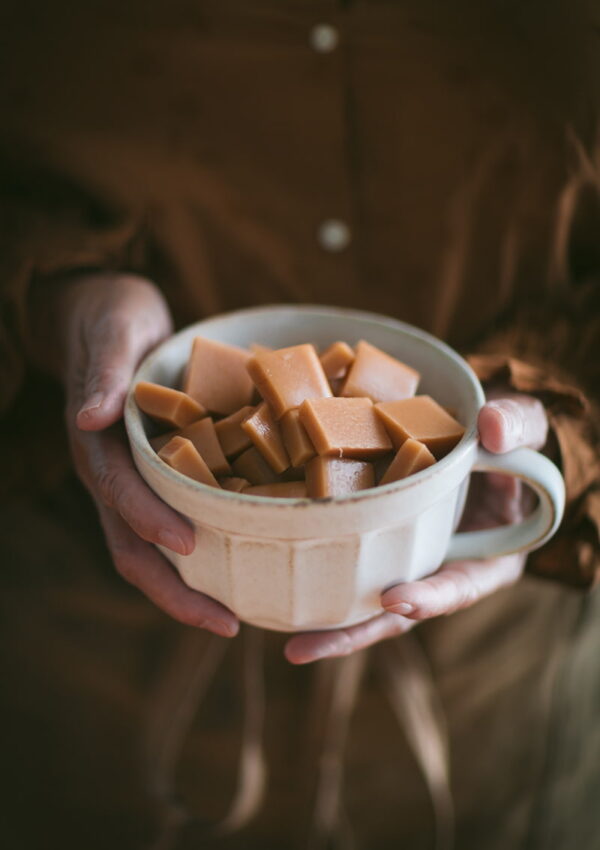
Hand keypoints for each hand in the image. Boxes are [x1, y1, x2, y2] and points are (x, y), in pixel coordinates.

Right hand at [33, 271, 238, 636]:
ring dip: (186, 588)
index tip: (191, 547)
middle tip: (227, 623)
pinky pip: (171, 526)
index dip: (151, 522)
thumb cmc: (111, 319)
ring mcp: (132, 482)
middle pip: (132, 547)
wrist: (103, 318)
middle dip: (174, 591)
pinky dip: (200, 555)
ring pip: (149, 550)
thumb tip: (87, 417)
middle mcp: (112, 474)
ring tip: (235, 617)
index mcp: (99, 445)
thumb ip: (102, 373)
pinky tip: (238, 565)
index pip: (120, 495)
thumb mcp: (112, 332)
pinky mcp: (153, 479)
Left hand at [284, 394, 547, 663]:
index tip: (395, 599)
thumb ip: (519, 426)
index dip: (432, 597)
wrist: (470, 434)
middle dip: (356, 631)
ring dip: (328, 622)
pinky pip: (346, 560)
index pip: (461, 585)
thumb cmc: (504, 437)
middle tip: (306, 647)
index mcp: (487, 555)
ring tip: (288, 643)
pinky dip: (316, 572)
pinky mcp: (373, 542)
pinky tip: (276, 588)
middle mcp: (441, 569)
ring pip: (366, 598)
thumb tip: (493, 429)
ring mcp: (405, 560)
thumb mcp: (524, 427)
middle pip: (399, 610)